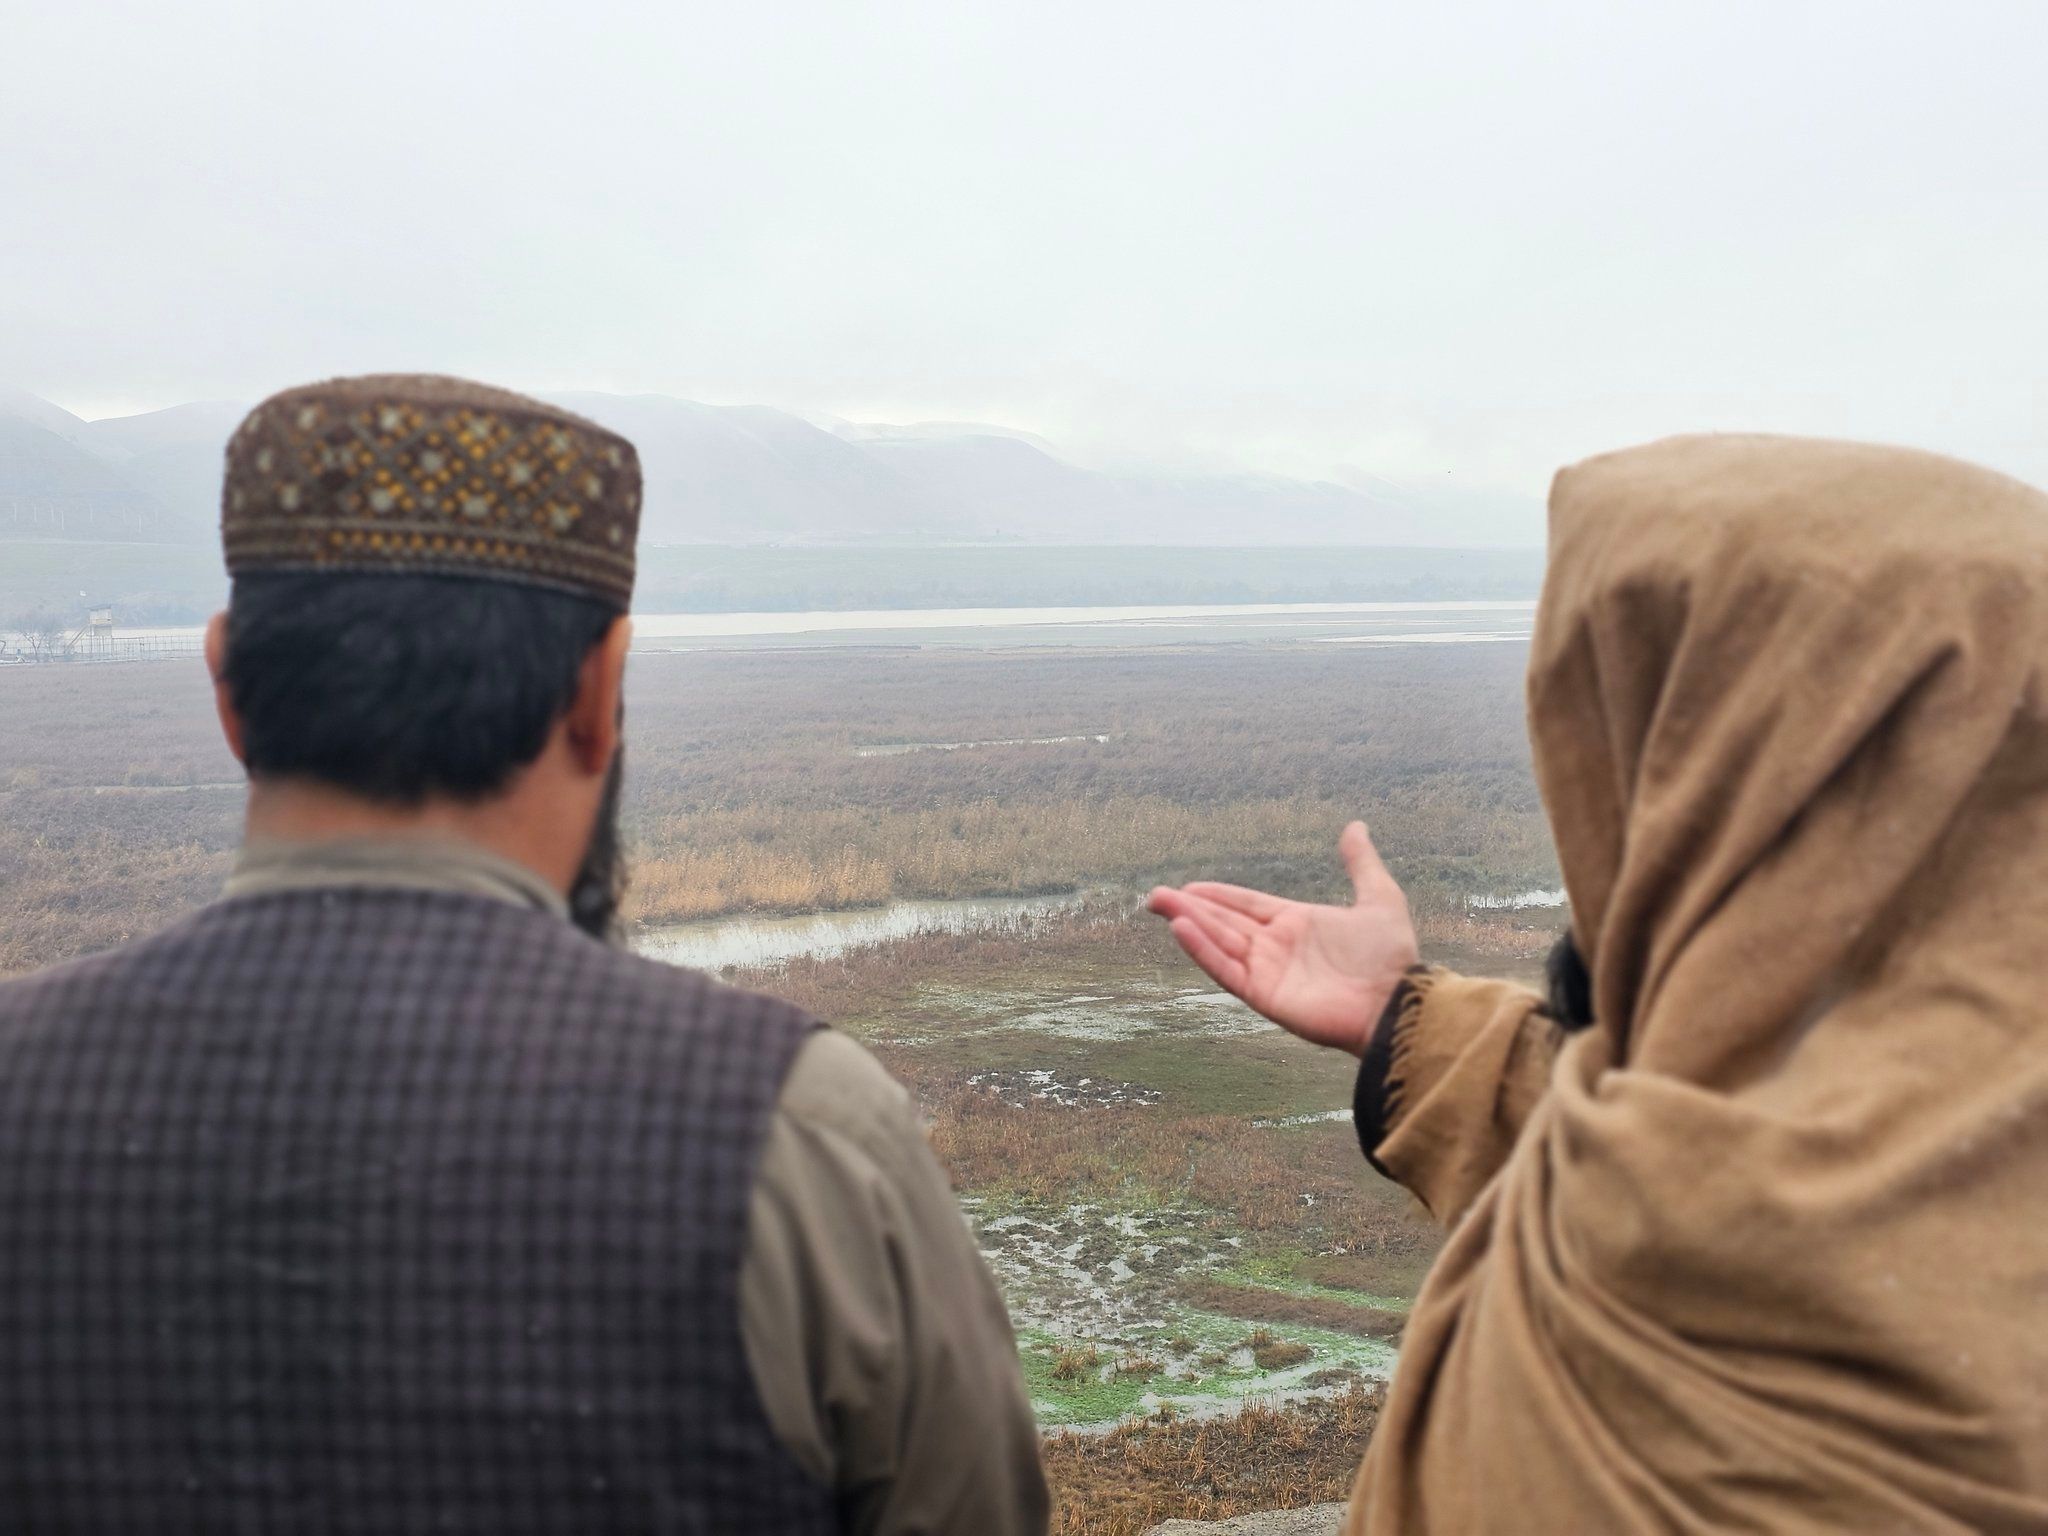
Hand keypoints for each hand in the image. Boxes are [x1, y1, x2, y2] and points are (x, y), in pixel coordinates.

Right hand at [1147, 821, 1419, 1056]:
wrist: (1397, 1003)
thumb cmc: (1392, 958)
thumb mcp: (1379, 898)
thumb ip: (1361, 864)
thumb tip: (1356, 826)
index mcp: (1295, 924)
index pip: (1245, 905)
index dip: (1217, 896)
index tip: (1188, 887)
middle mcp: (1276, 947)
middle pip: (1224, 922)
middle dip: (1189, 907)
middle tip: (1155, 895)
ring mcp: (1268, 971)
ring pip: (1219, 941)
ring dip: (1189, 923)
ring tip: (1160, 905)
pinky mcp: (1264, 995)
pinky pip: (1227, 969)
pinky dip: (1203, 951)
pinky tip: (1183, 929)